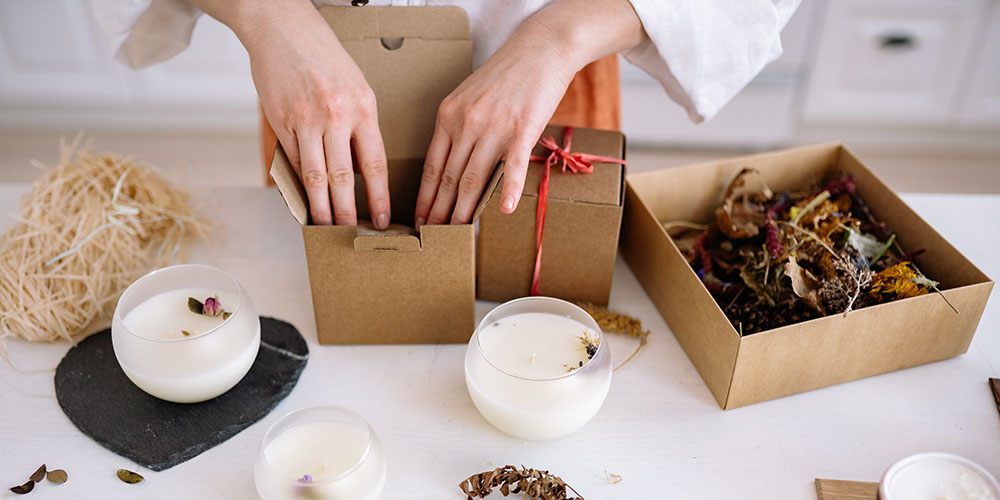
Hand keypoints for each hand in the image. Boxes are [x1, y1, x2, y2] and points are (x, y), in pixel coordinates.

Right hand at [234, 1, 390, 226]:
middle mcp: (336, 115)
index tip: (383, 220)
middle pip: (343, 177)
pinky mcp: (280, 120)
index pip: (374, 164)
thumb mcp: (357, 86)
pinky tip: (302, 200)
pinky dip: (297, 184)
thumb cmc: (324, 57)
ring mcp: (305, 119)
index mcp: (363, 107)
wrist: (282, 28)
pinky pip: (291, 160)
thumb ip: (360, 126)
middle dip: (347, 213)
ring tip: (323, 227)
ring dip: (319, 207)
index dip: (379, 197)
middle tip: (350, 235)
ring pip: (314, 176)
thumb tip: (362, 169)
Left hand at [414, 26, 573, 225]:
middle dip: (439, 212)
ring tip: (458, 232)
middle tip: (433, 236)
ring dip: (466, 210)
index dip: (425, 197)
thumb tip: (450, 163)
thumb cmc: (505, 75)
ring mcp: (495, 126)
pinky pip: (513, 166)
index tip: (420, 220)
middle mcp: (467, 122)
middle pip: (450, 178)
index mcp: (449, 116)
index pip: (432, 166)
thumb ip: (457, 127)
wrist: (539, 49)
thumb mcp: (468, 97)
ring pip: (475, 178)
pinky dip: (508, 190)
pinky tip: (503, 211)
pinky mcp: (523, 128)